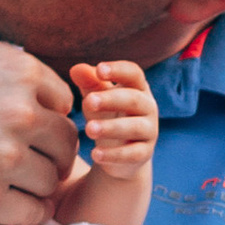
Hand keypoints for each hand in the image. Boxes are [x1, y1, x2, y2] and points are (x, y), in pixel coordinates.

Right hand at [0, 30, 77, 224]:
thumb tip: (24, 66)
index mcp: (15, 71)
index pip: (64, 104)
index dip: (48, 118)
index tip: (29, 130)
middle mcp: (18, 113)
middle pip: (65, 144)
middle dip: (49, 153)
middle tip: (28, 162)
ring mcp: (3, 159)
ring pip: (51, 182)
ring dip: (37, 185)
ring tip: (11, 183)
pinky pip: (32, 214)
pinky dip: (24, 212)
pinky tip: (6, 204)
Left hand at [70, 59, 158, 176]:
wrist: (121, 154)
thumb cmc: (108, 116)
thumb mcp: (97, 99)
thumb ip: (88, 83)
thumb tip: (76, 69)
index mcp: (137, 88)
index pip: (133, 73)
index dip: (118, 70)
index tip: (99, 69)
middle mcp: (148, 107)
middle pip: (133, 99)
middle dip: (110, 99)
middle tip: (88, 101)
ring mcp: (149, 131)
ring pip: (134, 127)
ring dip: (111, 127)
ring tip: (88, 130)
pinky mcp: (144, 153)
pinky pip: (132, 154)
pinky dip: (114, 155)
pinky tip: (95, 155)